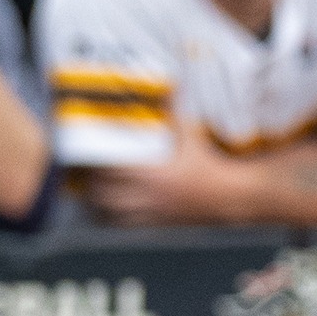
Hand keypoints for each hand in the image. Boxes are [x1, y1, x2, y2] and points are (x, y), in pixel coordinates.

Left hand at [81, 121, 257, 224]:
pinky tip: (111, 212)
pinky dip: (113, 219)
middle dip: (91, 183)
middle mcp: (149, 196)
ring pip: (110, 213)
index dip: (93, 163)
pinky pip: (126, 226)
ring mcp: (152, 212)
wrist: (231, 194)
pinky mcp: (158, 224)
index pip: (110, 169)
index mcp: (153, 173)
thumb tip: (169, 88)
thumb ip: (174, 113)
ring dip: (98, 203)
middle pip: (103, 193)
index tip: (85, 155)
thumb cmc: (212, 164)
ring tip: (93, 193)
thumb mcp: (191, 135)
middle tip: (86, 173)